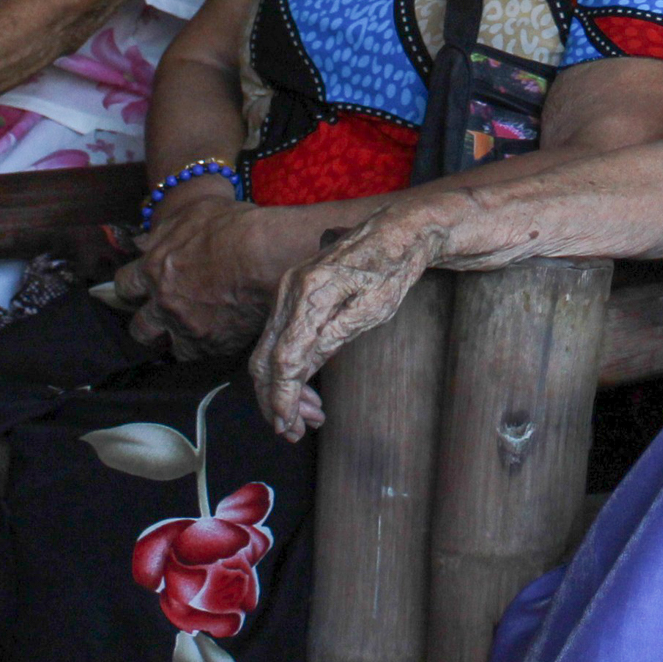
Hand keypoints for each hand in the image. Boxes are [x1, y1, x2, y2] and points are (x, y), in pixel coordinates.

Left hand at [110, 183, 289, 359]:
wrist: (267, 255)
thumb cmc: (234, 227)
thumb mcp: (192, 214)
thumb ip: (163, 233)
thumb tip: (143, 243)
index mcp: (154, 268)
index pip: (125, 285)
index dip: (133, 288)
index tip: (143, 290)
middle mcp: (163, 302)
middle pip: (138, 327)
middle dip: (148, 323)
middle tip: (163, 318)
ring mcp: (185, 326)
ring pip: (166, 346)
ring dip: (176, 339)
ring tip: (192, 332)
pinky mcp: (210, 344)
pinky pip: (199, 355)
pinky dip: (205, 347)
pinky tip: (217, 337)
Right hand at [247, 207, 447, 437]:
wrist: (396, 231)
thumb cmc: (391, 267)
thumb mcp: (373, 308)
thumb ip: (334, 337)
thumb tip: (302, 369)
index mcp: (310, 294)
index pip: (283, 358)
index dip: (282, 397)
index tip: (288, 425)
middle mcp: (290, 291)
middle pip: (265, 358)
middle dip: (276, 400)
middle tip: (296, 431)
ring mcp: (288, 291)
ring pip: (270, 352)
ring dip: (283, 388)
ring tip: (309, 416)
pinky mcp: (294, 295)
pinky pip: (280, 338)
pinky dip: (289, 369)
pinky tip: (307, 389)